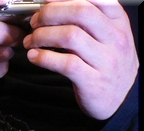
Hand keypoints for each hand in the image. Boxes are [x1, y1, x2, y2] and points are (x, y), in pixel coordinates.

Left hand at [24, 0, 138, 119]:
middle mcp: (115, 38)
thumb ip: (89, 20)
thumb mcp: (107, 36)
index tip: (47, 0)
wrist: (121, 99)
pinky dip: (44, 58)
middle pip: (81, 12)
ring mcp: (105, 60)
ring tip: (31, 41)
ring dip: (43, 36)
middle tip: (35, 22)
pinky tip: (34, 56)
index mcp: (118, 22)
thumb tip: (54, 4)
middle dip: (51, 13)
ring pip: (70, 36)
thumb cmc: (107, 64)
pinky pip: (65, 64)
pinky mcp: (92, 81)